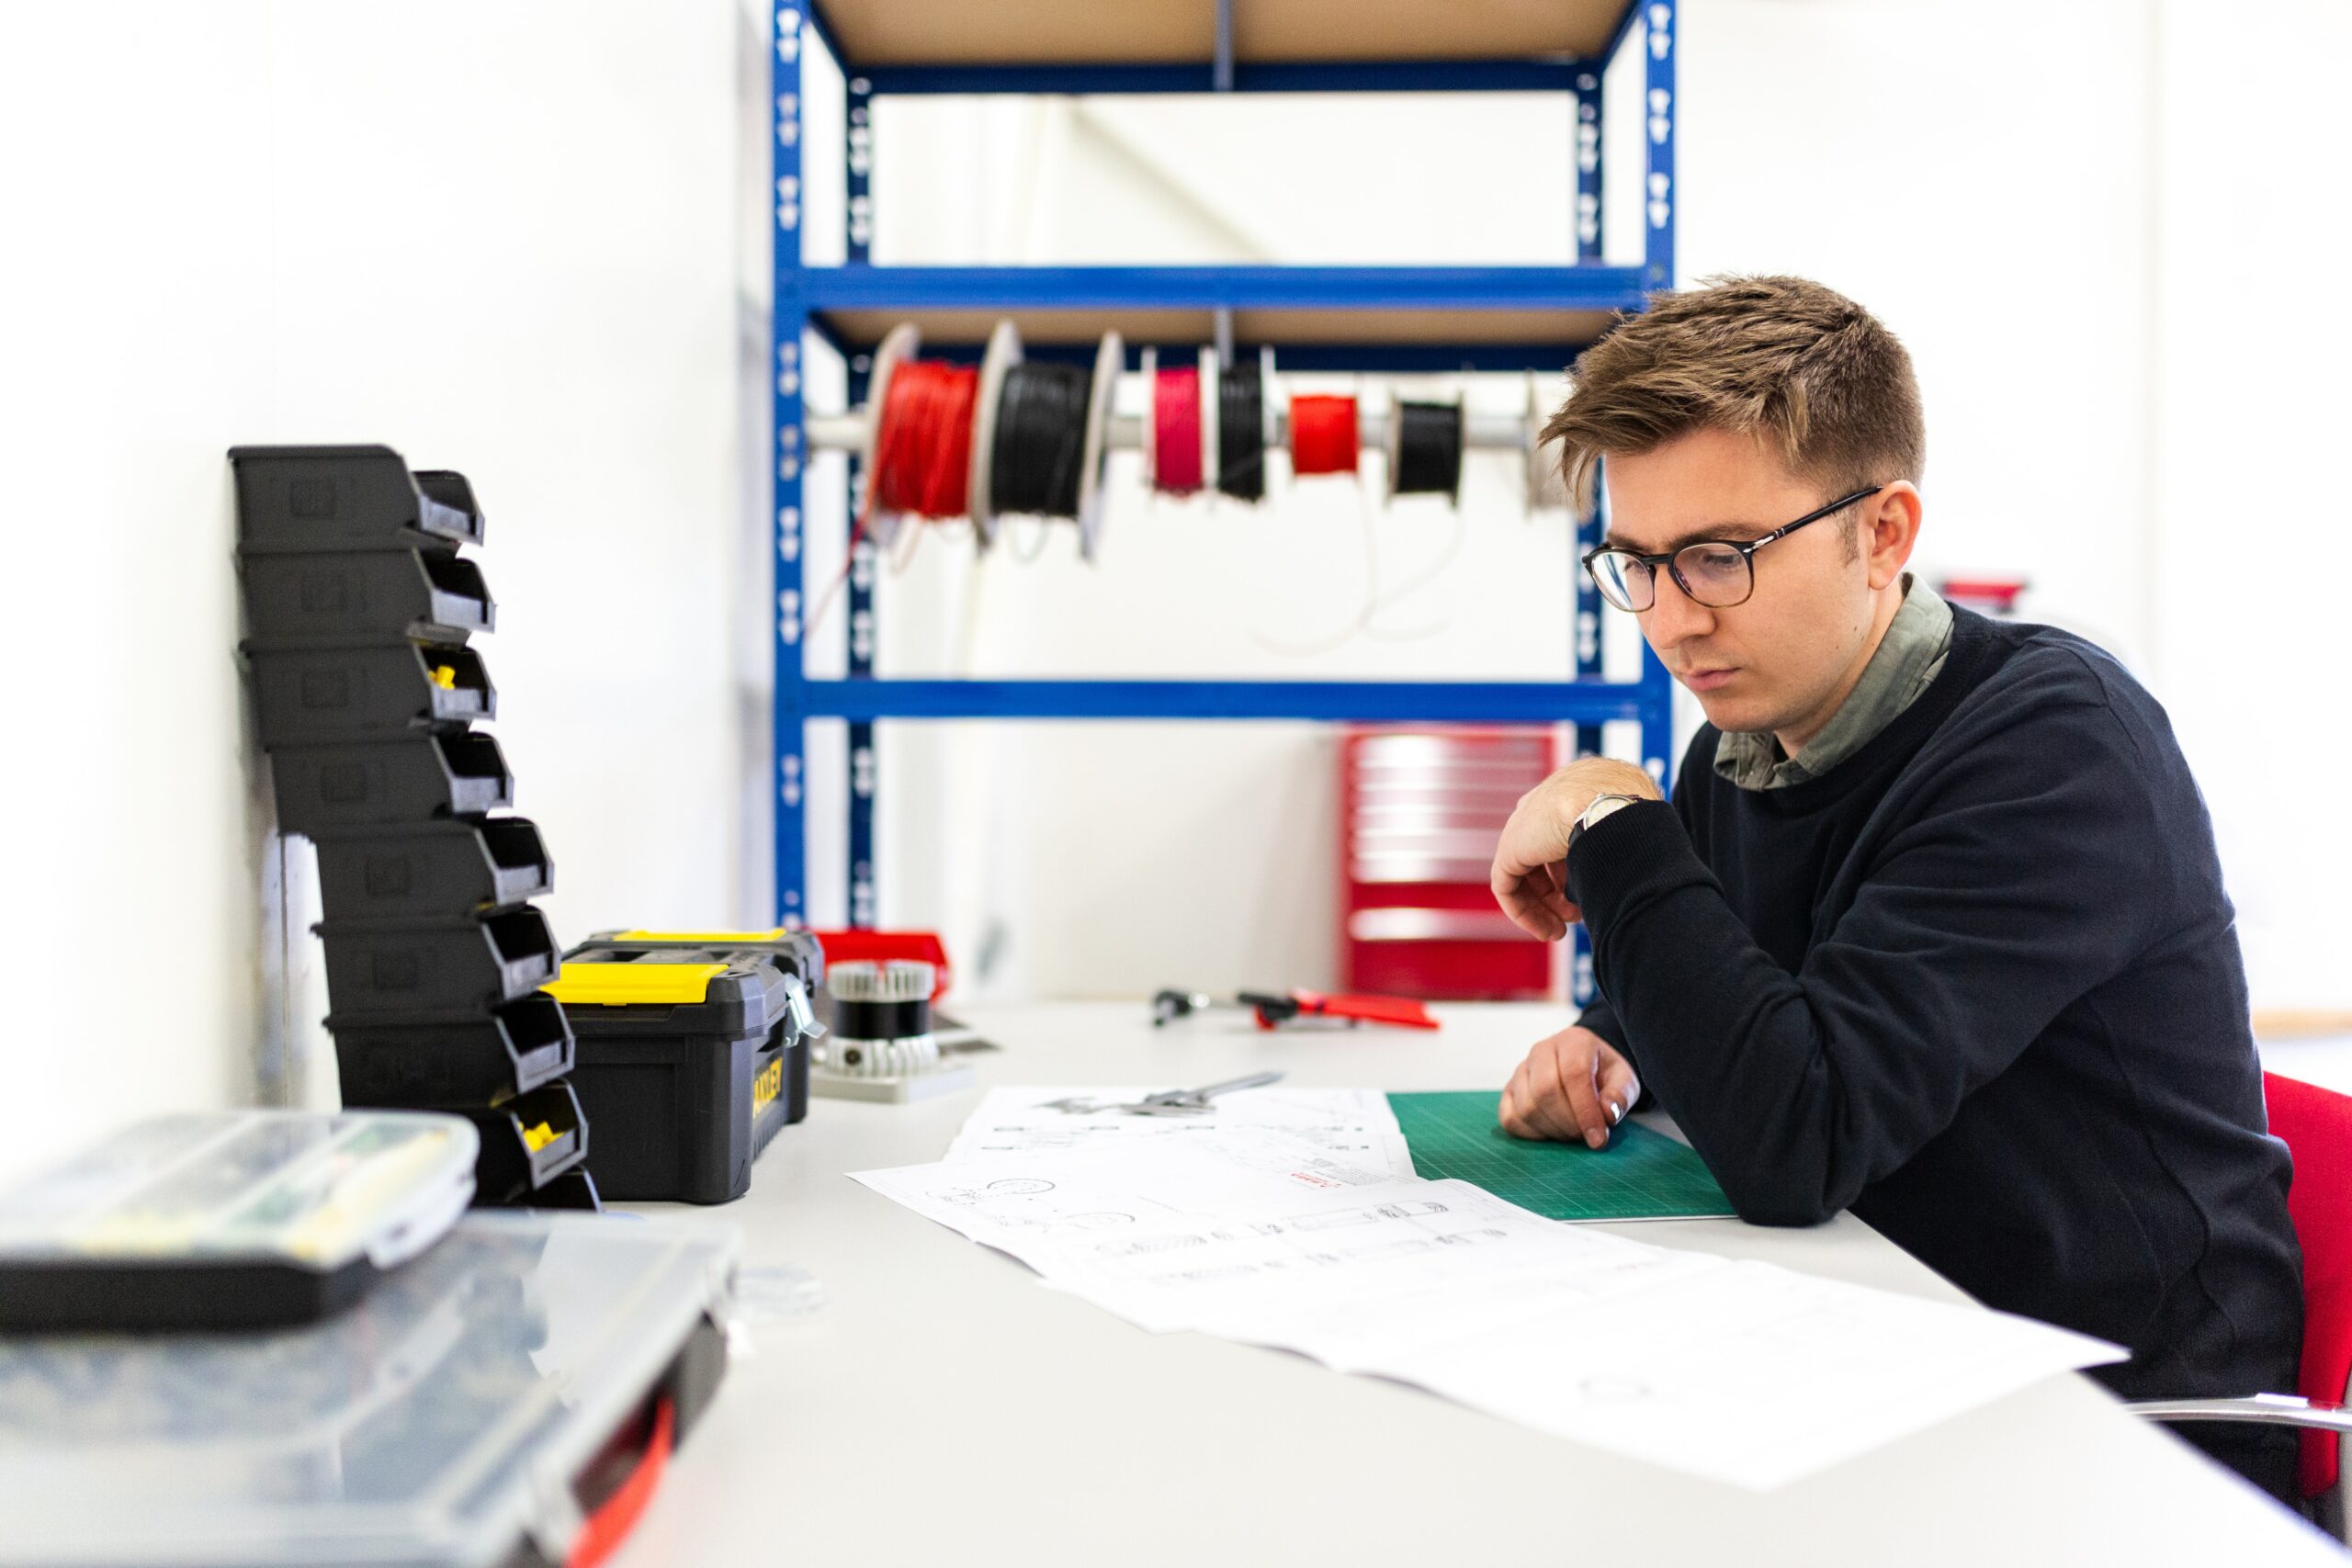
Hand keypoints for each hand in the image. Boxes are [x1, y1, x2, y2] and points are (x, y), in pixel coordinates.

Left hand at [1490, 757, 1660, 939]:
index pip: (1562, 834)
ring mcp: (1523, 824)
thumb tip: (1635, 872)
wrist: (1612, 807)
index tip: (1591, 894)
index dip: (1575, 869)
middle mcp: (1543, 803)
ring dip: (1542, 908)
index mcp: (1571, 792)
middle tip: (1577, 916)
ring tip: (1562, 931)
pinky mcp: (1510, 849)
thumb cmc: (1634, 817)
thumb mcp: (1629, 830)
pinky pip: (1508, 887)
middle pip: (1541, 855)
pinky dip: (1525, 912)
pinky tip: (1545, 931)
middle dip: (1558, 892)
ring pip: (1523, 874)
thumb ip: (1621, 845)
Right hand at [1499, 1025, 1642, 1149]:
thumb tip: (1607, 1114)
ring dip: (1552, 1130)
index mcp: (1573, 1041)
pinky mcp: (1509, 1089)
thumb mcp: (1624, 1080)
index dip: (1586, 1111)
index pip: (1574, 1074)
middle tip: (1585, 1135)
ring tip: (1572, 1131)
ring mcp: (1520, 1069)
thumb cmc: (1604, 1074)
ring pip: (1526, 1107)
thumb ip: (1620, 1096)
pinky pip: (1510, 1117)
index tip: (1598, 1139)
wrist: (1583, 1065)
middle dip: (1568, 1123)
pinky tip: (1551, 1131)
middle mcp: (1541, 1050)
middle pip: (1545, 1091)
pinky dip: (1530, 1133)